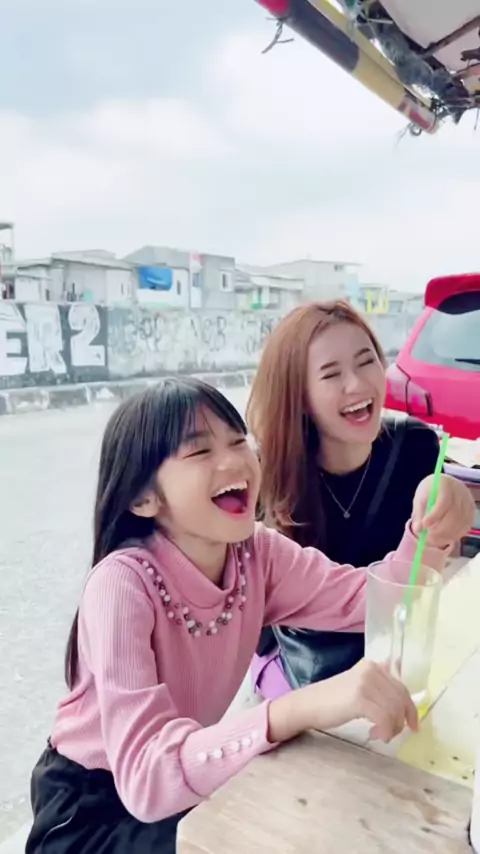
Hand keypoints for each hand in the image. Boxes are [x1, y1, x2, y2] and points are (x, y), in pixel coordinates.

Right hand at [267, 659, 417, 744]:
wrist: (308, 705)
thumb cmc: (333, 700)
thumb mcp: (360, 687)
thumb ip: (379, 686)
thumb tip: (403, 692)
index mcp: (373, 666)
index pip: (401, 688)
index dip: (411, 709)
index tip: (413, 727)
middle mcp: (371, 670)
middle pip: (400, 700)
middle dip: (400, 722)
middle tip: (390, 734)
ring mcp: (365, 683)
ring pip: (394, 710)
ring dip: (391, 728)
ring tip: (379, 734)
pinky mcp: (359, 698)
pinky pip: (384, 718)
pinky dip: (384, 731)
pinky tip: (374, 734)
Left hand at [412, 474, 474, 549]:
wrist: (442, 486)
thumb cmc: (429, 492)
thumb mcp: (420, 499)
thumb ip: (419, 514)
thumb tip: (418, 529)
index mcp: (445, 484)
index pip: (444, 501)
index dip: (435, 515)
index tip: (424, 524)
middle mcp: (460, 492)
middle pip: (455, 514)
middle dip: (440, 529)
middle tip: (427, 537)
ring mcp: (468, 502)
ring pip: (461, 522)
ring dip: (446, 534)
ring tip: (432, 539)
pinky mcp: (471, 512)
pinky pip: (465, 527)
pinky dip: (454, 535)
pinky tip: (442, 538)